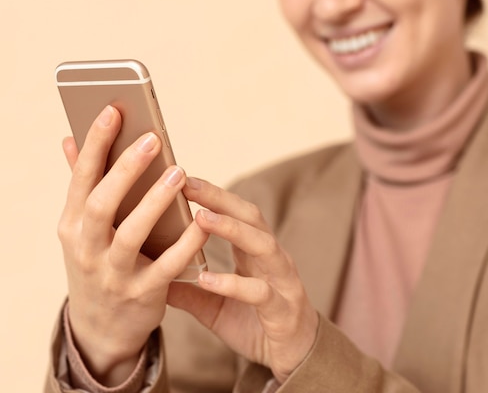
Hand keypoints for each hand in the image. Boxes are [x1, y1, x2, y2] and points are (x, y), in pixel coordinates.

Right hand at [57, 106, 208, 385]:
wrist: (100, 328)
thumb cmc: (98, 263)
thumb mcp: (82, 229)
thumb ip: (82, 186)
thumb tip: (68, 138)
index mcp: (71, 225)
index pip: (81, 178)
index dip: (95, 144)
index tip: (113, 110)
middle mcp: (86, 248)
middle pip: (102, 203)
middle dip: (126, 169)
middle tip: (153, 139)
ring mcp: (112, 274)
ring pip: (132, 234)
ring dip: (154, 202)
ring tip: (179, 172)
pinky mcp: (141, 295)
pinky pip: (165, 267)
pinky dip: (184, 244)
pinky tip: (201, 223)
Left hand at [167, 177, 319, 382]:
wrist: (290, 356)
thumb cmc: (253, 322)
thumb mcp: (213, 305)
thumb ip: (188, 289)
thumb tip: (150, 273)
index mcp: (255, 253)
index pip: (237, 214)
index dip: (213, 195)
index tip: (183, 179)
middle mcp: (272, 259)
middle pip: (252, 218)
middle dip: (221, 199)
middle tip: (188, 184)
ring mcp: (282, 281)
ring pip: (263, 246)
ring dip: (233, 230)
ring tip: (201, 218)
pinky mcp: (283, 308)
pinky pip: (260, 292)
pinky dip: (234, 284)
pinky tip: (208, 279)